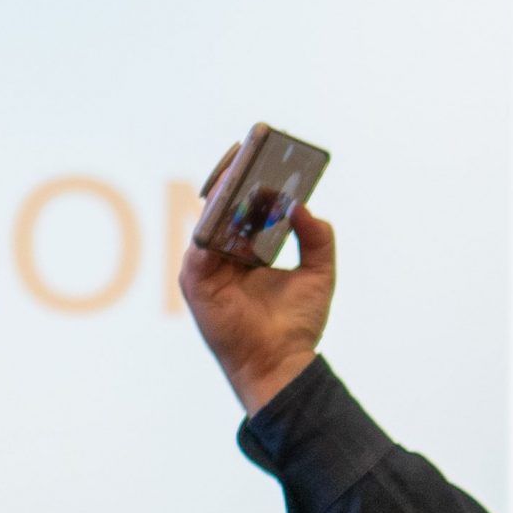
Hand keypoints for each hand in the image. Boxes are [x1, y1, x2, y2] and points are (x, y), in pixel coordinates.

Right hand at [177, 142, 335, 413]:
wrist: (282, 365)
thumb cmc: (295, 326)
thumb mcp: (318, 277)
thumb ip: (317, 241)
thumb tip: (307, 206)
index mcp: (245, 249)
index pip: (242, 203)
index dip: (249, 175)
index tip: (263, 147)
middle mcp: (222, 252)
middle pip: (223, 203)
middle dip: (236, 173)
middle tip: (253, 146)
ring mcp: (205, 264)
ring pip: (211, 216)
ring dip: (225, 189)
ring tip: (243, 165)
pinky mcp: (194, 279)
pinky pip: (201, 240)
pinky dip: (214, 219)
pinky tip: (230, 201)